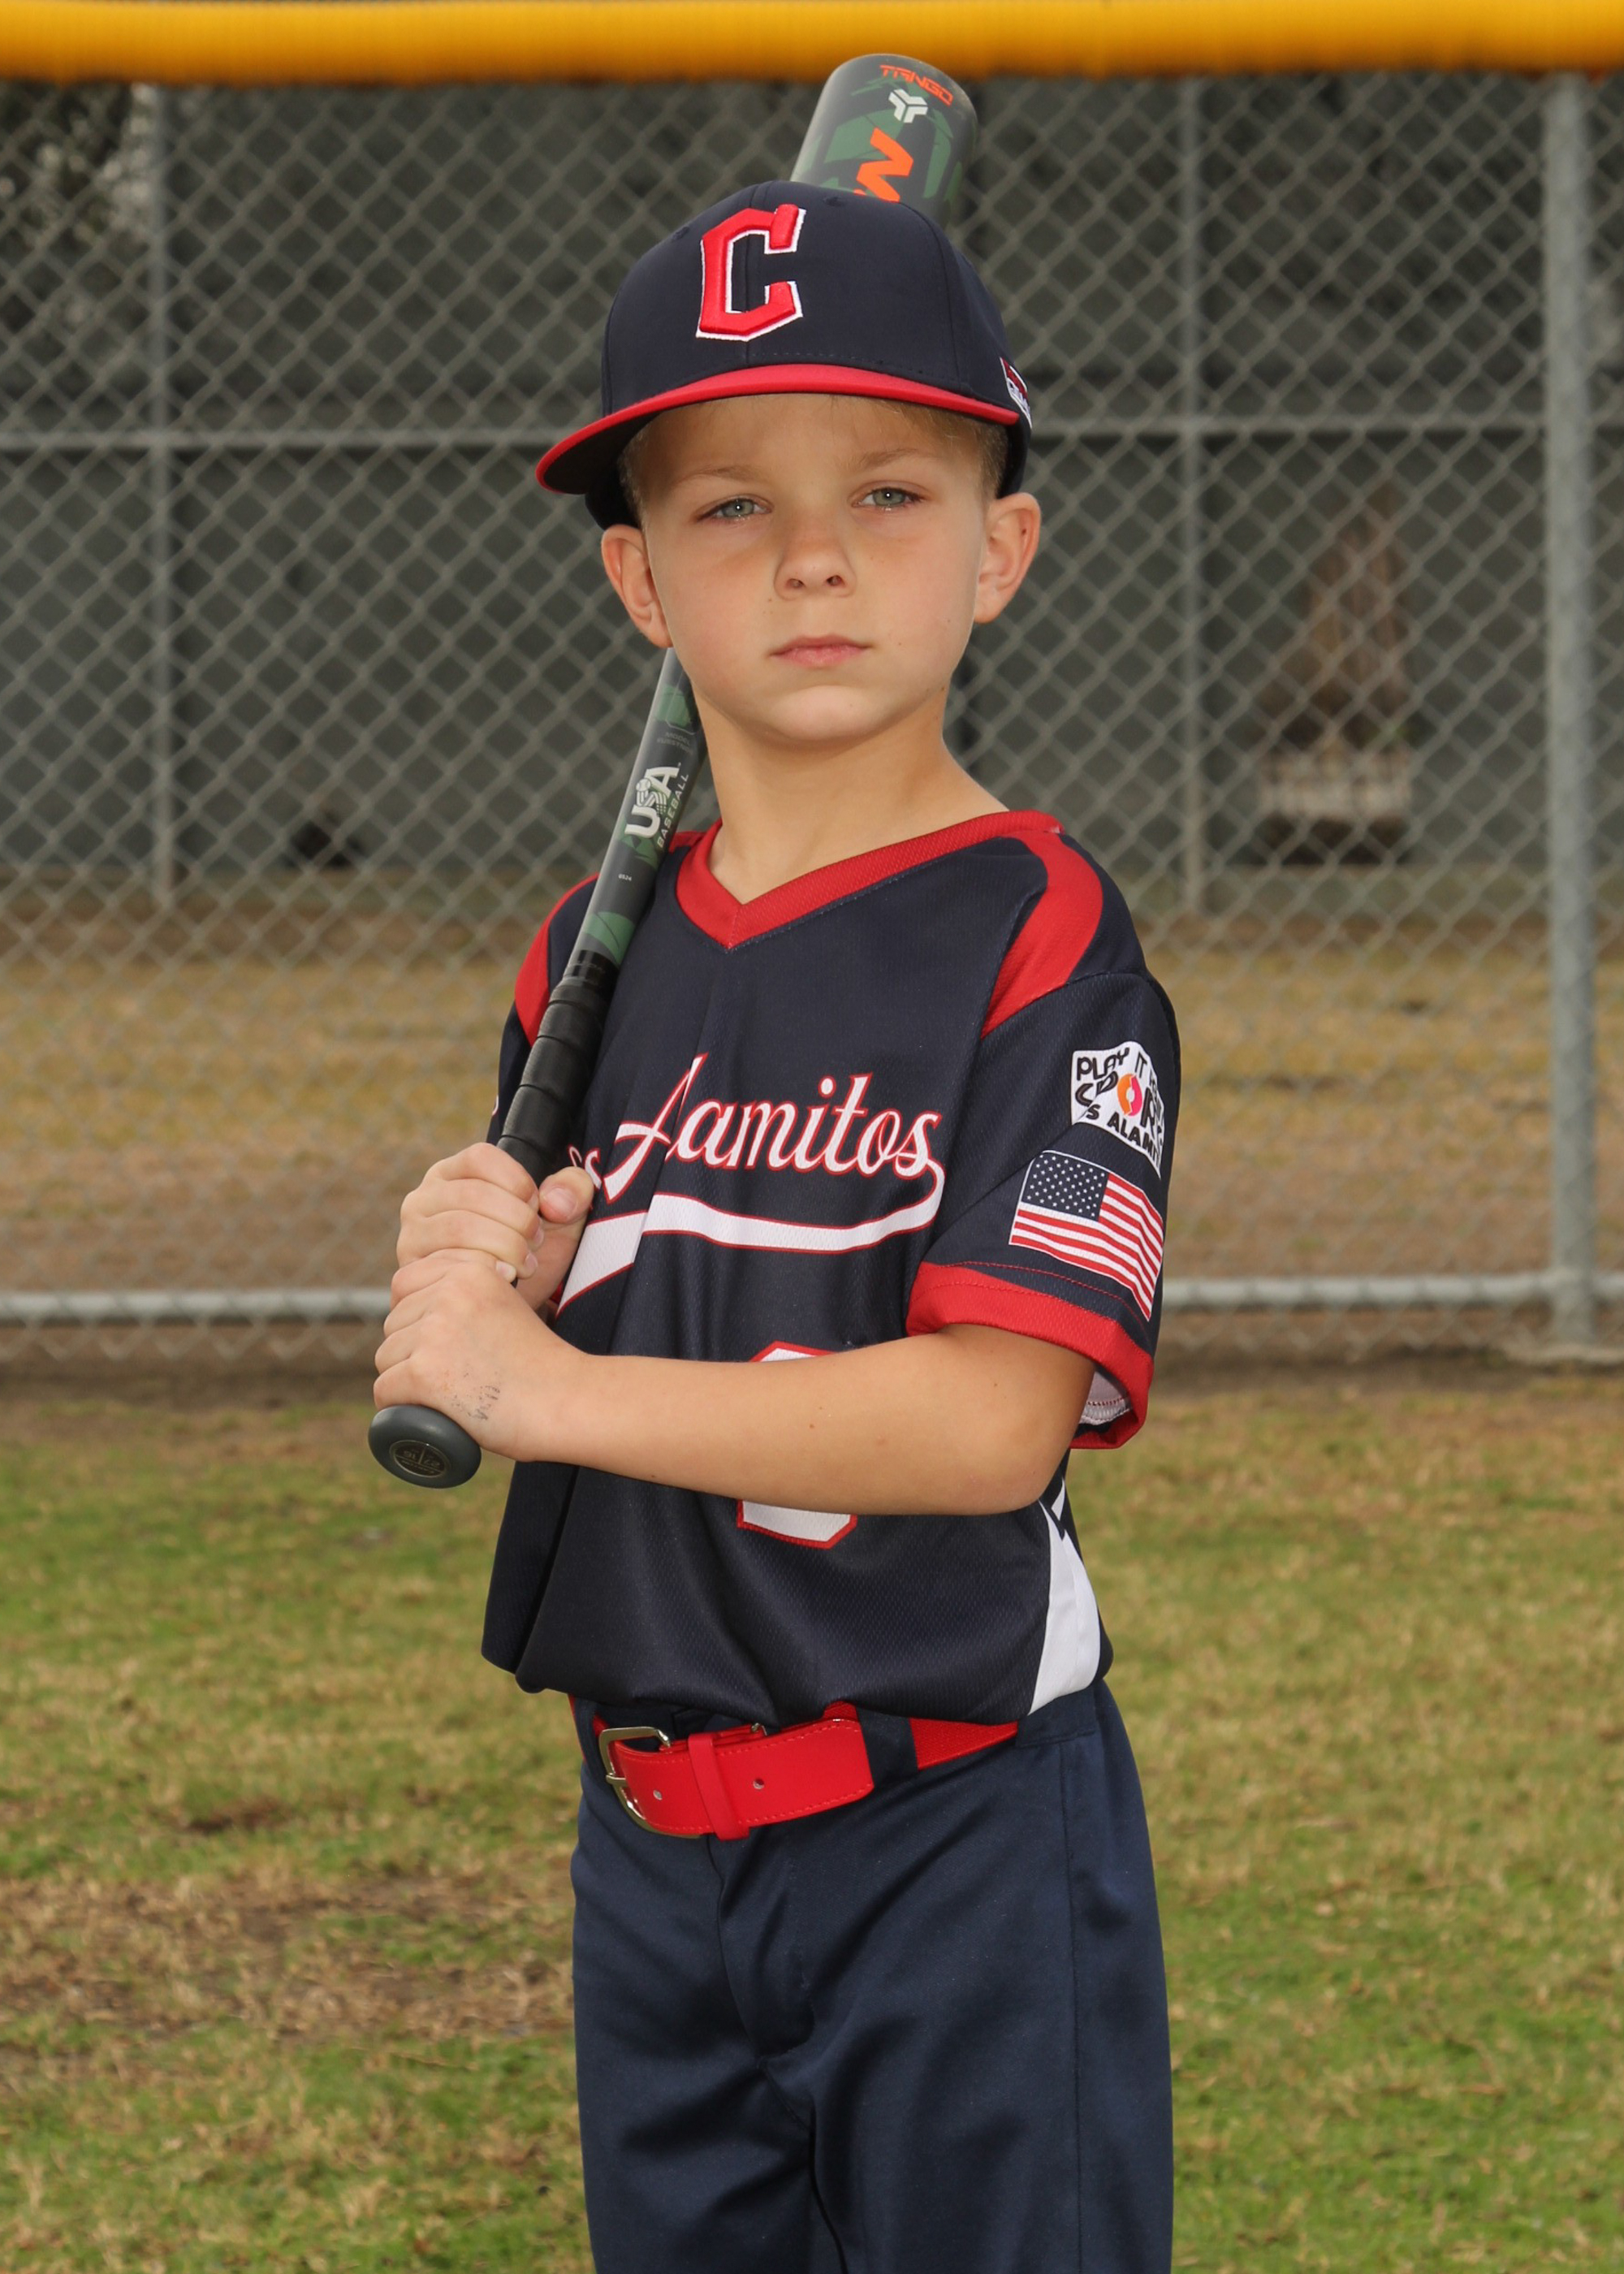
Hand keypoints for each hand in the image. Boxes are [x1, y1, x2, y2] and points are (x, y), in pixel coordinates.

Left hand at [373, 1251, 585, 1458]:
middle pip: (393, 1324)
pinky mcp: (424, 1370)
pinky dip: (400, 1407)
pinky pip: (385, 1389)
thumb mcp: (504, 1307)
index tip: (444, 1344)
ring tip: (452, 1393)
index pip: (404, 1284)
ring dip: (406, 1380)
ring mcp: (434, 1330)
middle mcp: (448, 1292)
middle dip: (411, 1352)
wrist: (568, 1402)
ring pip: (386, 1357)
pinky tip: (430, 1412)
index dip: (416, 1317)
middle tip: (456, 1376)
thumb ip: (467, 1299)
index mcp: (469, 1271)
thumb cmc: (541, 1366)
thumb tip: (418, 1314)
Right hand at [397, 1145, 595, 1309]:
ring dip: (504, 1246)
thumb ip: (572, 1191)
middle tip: (536, 1242)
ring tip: (525, 1263)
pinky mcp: (411, 1270)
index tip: (539, 1207)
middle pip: (473, 1194)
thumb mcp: (562, 1219)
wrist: (509, 1307)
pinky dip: (483, 1270)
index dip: (517, 1181)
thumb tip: (555, 1201)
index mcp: (455, 1173)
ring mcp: (413, 1234)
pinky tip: (505, 1280)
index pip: (480, 1158)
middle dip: (517, 1221)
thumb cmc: (529, 1253)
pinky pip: (446, 1262)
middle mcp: (425, 1198)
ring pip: (460, 1227)